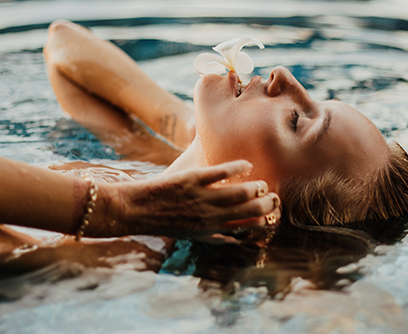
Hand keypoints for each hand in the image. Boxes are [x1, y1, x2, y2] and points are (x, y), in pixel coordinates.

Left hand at [89, 160, 280, 236]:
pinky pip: (221, 172)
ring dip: (256, 188)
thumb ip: (213, 234)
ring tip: (261, 183)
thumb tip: (232, 237)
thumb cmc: (162, 222)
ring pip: (240, 193)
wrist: (134, 210)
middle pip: (248, 210)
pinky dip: (237, 168)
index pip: (246, 226)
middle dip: (266, 205)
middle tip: (274, 197)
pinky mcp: (192, 180)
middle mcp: (210, 215)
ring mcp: (202, 197)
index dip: (263, 220)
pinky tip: (245, 165)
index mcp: (210, 228)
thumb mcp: (190, 234)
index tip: (272, 213)